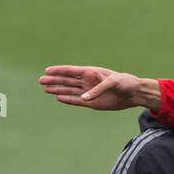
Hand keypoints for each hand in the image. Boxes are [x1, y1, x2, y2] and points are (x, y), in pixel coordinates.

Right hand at [39, 65, 160, 110]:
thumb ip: (98, 90)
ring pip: (70, 90)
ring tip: (46, 89)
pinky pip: (77, 101)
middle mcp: (88, 82)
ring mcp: (89, 92)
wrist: (133, 93)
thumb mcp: (112, 83)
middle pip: (67, 81)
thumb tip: (84, 99)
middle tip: (41, 81)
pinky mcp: (92, 103)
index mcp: (91, 73)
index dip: (59, 71)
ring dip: (58, 90)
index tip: (47, 71)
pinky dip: (68, 100)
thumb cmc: (124, 82)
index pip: (72, 71)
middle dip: (54, 80)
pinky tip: (58, 98)